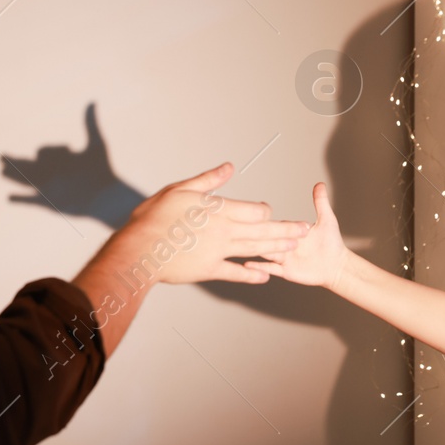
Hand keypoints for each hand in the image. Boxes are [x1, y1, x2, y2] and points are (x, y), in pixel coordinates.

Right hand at [3, 103, 142, 226]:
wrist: (107, 197)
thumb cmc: (103, 171)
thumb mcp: (96, 145)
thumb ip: (91, 124)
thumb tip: (93, 101)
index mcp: (60, 160)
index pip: (43, 151)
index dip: (53, 150)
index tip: (70, 153)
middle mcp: (52, 174)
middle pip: (28, 165)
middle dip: (14, 160)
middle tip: (0, 157)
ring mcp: (49, 189)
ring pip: (25, 180)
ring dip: (12, 176)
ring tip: (1, 172)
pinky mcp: (48, 203)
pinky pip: (30, 201)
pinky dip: (19, 200)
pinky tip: (9, 197)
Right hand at [112, 162, 308, 284]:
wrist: (140, 249)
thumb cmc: (155, 217)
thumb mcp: (179, 190)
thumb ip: (208, 180)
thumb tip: (230, 167)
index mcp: (218, 210)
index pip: (254, 210)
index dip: (264, 210)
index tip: (268, 211)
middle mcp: (224, 231)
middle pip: (262, 230)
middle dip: (285, 229)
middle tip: (304, 229)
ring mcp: (218, 252)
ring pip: (254, 249)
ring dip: (276, 248)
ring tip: (294, 248)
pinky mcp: (209, 270)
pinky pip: (236, 273)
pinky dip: (251, 274)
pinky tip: (264, 276)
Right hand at [243, 181, 349, 287]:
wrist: (337, 266)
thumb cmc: (332, 244)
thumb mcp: (326, 220)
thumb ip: (320, 203)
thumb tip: (320, 184)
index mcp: (292, 232)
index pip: (277, 224)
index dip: (268, 221)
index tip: (257, 215)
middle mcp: (285, 244)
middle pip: (268, 238)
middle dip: (260, 234)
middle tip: (247, 230)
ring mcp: (284, 258)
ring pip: (266, 252)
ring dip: (255, 248)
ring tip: (241, 245)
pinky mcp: (285, 271)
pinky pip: (270, 268)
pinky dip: (259, 267)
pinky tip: (247, 264)